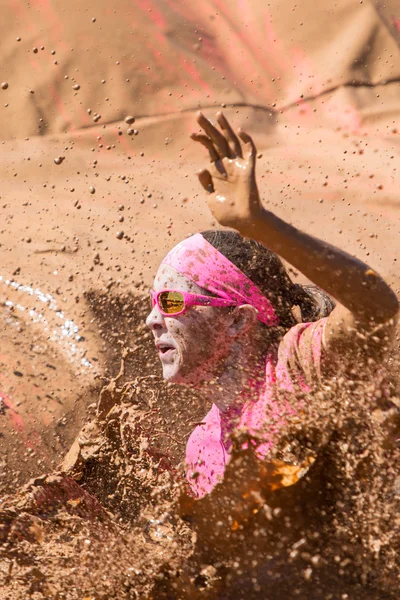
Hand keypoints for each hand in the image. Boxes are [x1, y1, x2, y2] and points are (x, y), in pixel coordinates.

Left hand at [191, 112, 262, 234]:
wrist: (242, 223)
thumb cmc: (227, 214)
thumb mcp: (211, 198)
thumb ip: (205, 183)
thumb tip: (201, 168)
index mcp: (217, 170)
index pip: (209, 149)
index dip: (201, 139)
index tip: (191, 134)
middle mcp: (227, 165)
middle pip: (218, 141)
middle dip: (209, 128)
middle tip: (198, 114)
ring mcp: (238, 166)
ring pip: (232, 142)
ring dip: (225, 128)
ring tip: (218, 114)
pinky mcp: (249, 170)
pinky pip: (249, 152)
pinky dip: (246, 141)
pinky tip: (240, 130)